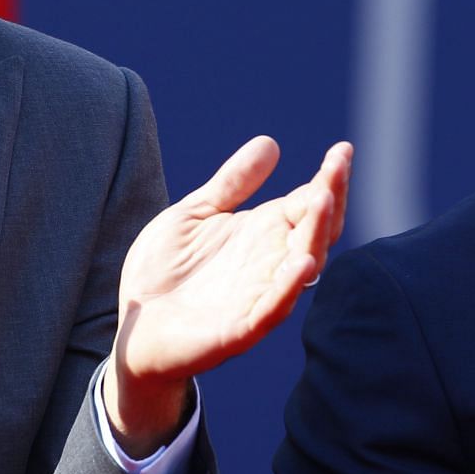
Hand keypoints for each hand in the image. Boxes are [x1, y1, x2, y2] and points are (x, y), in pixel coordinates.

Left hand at [105, 138, 352, 453]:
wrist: (131, 327)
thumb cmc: (164, 272)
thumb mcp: (195, 214)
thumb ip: (231, 183)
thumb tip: (270, 142)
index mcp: (263, 234)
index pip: (309, 203)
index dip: (328, 178)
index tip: (342, 150)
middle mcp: (270, 264)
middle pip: (317, 230)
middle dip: (331, 197)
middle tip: (338, 165)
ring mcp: (258, 297)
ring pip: (302, 266)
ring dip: (316, 234)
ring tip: (324, 199)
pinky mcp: (238, 331)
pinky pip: (272, 310)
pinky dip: (289, 287)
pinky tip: (302, 263)